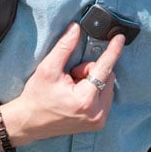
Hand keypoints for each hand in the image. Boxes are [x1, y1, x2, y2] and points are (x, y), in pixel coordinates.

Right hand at [8, 23, 124, 142]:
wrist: (30, 122)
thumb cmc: (37, 96)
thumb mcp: (48, 68)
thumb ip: (65, 47)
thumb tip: (76, 28)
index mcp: (85, 99)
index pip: (104, 68)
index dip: (113, 51)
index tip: (120, 38)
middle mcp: (96, 112)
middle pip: (108, 76)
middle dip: (91, 71)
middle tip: (72, 76)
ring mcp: (99, 120)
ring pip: (108, 86)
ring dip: (94, 82)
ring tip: (73, 88)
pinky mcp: (98, 123)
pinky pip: (106, 98)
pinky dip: (95, 92)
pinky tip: (78, 97)